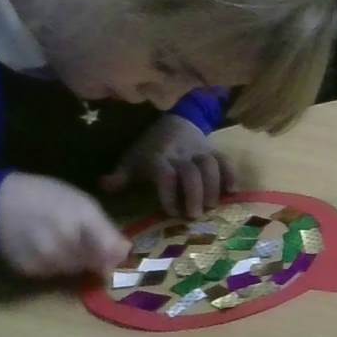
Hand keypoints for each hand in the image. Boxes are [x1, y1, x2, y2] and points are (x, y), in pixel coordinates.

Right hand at [0, 173, 127, 279]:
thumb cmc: (45, 196)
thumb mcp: (81, 203)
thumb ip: (106, 230)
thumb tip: (125, 253)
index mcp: (83, 216)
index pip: (111, 249)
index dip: (116, 257)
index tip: (115, 257)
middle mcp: (66, 240)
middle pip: (94, 264)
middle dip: (92, 256)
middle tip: (77, 239)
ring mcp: (46, 257)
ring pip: (73, 271)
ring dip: (72, 262)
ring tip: (57, 241)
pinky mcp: (29, 269)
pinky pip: (51, 275)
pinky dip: (51, 266)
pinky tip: (40, 248)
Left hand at [103, 114, 236, 218]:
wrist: (176, 121)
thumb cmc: (152, 147)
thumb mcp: (133, 159)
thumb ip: (122, 175)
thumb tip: (104, 186)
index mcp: (159, 157)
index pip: (166, 174)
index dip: (170, 193)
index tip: (172, 212)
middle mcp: (181, 154)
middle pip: (191, 173)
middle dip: (194, 194)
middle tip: (194, 215)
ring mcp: (200, 152)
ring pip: (210, 166)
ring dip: (213, 188)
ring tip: (211, 207)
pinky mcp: (214, 151)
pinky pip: (225, 161)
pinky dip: (230, 175)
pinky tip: (232, 192)